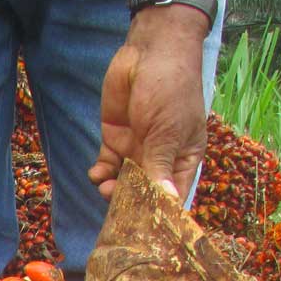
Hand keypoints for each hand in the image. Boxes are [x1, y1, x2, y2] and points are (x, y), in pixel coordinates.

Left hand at [88, 8, 208, 203]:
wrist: (150, 51)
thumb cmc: (170, 89)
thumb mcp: (167, 130)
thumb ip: (160, 166)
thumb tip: (165, 202)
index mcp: (184, 159)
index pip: (174, 195)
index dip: (160, 213)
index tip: (146, 229)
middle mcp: (161, 158)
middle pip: (145, 192)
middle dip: (130, 203)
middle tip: (117, 211)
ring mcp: (137, 148)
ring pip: (123, 181)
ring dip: (113, 189)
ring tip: (106, 189)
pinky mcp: (116, 138)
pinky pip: (107, 164)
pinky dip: (101, 172)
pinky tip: (96, 173)